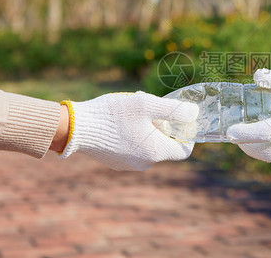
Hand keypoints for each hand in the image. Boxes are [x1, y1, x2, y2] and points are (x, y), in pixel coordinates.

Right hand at [59, 92, 198, 170]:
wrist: (75, 128)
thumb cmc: (113, 115)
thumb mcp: (147, 105)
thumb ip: (173, 110)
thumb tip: (194, 113)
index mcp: (156, 152)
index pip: (183, 150)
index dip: (187, 135)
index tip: (183, 121)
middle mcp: (144, 163)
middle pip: (165, 147)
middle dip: (164, 128)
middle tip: (153, 110)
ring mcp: (128, 165)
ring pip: (148, 147)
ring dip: (147, 131)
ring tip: (134, 112)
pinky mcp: (114, 162)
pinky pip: (132, 149)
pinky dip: (133, 136)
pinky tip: (120, 122)